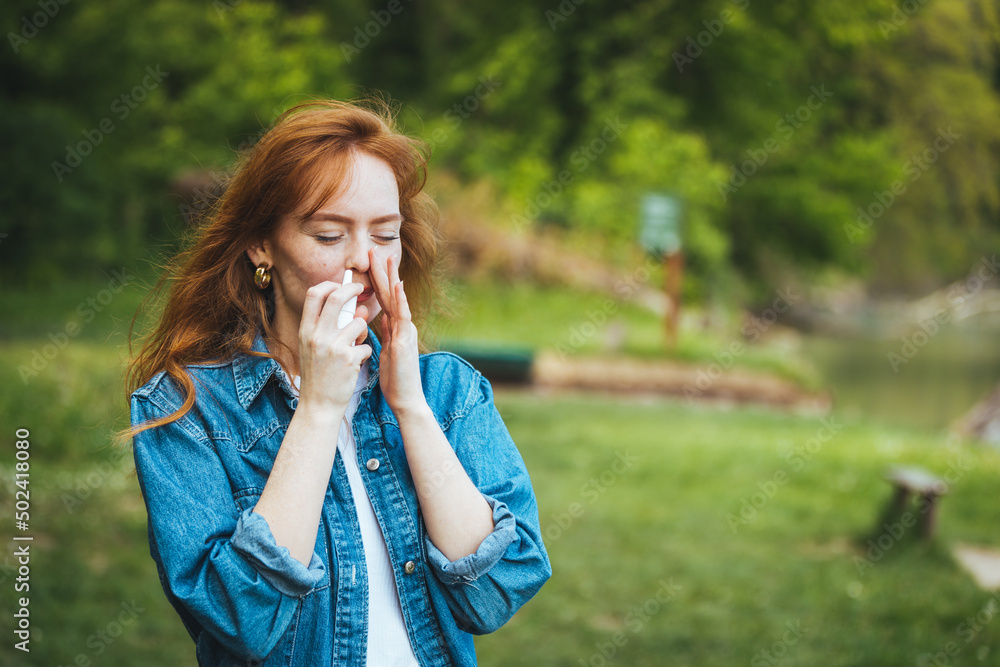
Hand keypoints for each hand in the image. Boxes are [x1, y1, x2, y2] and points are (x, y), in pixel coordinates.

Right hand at [296, 280, 371, 413]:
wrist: (319, 405)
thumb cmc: (319, 375)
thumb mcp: (314, 348)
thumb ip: (332, 327)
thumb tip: (357, 308)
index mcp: (305, 331)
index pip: (314, 294)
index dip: (329, 284)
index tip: (340, 284)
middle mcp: (316, 336)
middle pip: (336, 298)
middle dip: (352, 289)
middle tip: (361, 289)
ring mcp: (333, 347)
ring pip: (359, 322)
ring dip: (363, 330)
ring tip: (357, 344)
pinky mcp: (349, 359)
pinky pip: (366, 345)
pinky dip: (365, 353)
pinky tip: (356, 364)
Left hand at [369, 249, 427, 416]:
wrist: (405, 398)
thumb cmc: (394, 378)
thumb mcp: (384, 350)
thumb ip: (382, 333)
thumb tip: (375, 319)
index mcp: (395, 327)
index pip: (382, 298)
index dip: (375, 278)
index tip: (368, 261)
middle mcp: (402, 325)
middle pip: (390, 292)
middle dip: (382, 270)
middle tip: (373, 248)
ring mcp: (405, 331)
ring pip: (397, 299)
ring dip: (392, 277)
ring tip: (387, 257)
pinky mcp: (406, 341)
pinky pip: (403, 316)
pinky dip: (400, 299)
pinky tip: (397, 284)